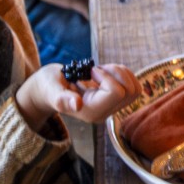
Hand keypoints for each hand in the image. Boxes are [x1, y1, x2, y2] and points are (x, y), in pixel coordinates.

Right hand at [16, 62, 139, 130]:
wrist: (48, 89)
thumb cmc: (48, 86)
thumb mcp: (51, 89)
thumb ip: (62, 98)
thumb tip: (76, 105)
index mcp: (91, 112)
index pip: (117, 93)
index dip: (107, 76)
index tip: (91, 72)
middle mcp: (104, 113)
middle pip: (130, 91)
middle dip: (116, 73)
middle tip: (96, 70)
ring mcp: (111, 108)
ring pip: (135, 89)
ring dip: (120, 73)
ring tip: (100, 71)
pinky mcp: (115, 101)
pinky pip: (133, 86)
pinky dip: (123, 74)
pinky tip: (105, 74)